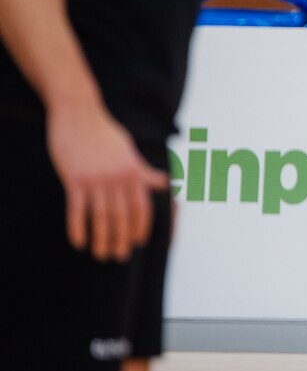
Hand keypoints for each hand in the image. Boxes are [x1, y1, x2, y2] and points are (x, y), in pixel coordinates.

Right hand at [47, 101, 167, 261]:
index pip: (142, 207)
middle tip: (119, 257)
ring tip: (100, 255)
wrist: (79, 112)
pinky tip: (79, 242)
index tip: (139, 243)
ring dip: (102, 239)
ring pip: (101, 217)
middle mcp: (117, 177)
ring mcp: (96, 178)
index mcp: (133, 172)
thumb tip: (168, 183)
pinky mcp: (74, 178)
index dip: (141, 227)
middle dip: (122, 239)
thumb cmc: (105, 133)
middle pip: (122, 216)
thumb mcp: (129, 152)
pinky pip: (77, 209)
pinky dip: (78, 228)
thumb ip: (145, 172)